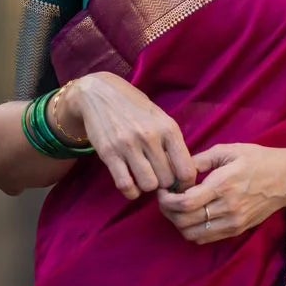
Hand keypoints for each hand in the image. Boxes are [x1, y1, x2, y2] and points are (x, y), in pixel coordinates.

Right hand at [57, 72, 196, 199]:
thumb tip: (184, 174)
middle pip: (167, 181)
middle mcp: (150, 136)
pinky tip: (131, 184)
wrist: (99, 93)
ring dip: (147, 186)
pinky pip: (126, 185)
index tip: (178, 184)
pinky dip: (130, 191)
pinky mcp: (109, 153)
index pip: (187, 170)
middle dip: (164, 184)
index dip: (185, 183)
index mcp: (168, 128)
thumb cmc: (134, 108)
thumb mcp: (160, 118)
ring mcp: (128, 145)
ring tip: (143, 178)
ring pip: (148, 185)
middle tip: (157, 177)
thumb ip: (172, 143)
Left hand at [157, 142, 285, 242]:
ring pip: (192, 234)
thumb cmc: (257, 160)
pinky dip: (192, 230)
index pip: (185, 203)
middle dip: (168, 211)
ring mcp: (233, 222)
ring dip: (178, 223)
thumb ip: (200, 160)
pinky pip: (205, 238)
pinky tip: (192, 216)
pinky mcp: (236, 230)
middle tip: (165, 199)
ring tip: (177, 209)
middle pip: (184, 221)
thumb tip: (176, 169)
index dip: (166, 200)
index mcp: (223, 184)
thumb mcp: (229, 150)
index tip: (163, 190)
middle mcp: (228, 207)